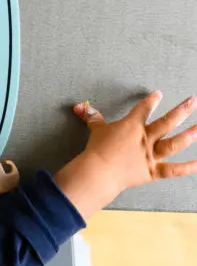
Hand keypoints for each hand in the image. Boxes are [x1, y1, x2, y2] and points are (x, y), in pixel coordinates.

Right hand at [55, 92, 196, 219]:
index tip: (159, 94)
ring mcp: (151, 155)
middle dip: (182, 110)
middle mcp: (145, 138)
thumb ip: (92, 117)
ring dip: (190, 135)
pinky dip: (188, 168)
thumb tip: (80, 107)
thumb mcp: (95, 129)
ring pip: (174, 144)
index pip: (144, 109)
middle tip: (193, 101)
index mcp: (132, 126)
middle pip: (167, 122)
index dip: (152, 100)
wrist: (100, 170)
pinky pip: (173, 170)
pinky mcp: (153, 172)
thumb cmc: (97, 149)